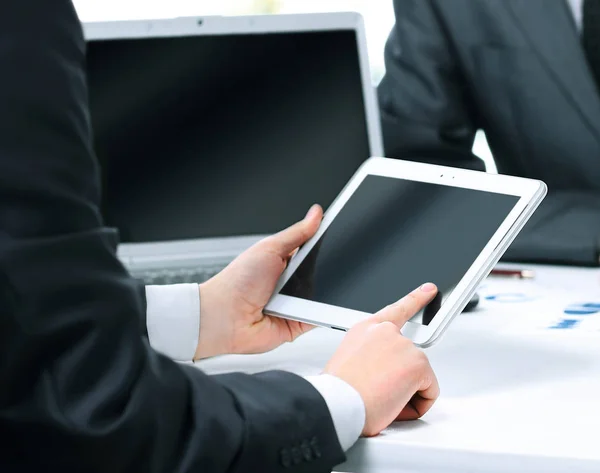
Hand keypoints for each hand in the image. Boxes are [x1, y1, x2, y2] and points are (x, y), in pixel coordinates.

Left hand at [195, 205, 322, 359]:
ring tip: (299, 290)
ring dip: (321, 291)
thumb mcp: (269, 248)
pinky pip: (320, 316)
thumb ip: (297, 233)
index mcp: (286, 260)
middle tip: (318, 265)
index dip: (327, 242)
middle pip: (323, 271)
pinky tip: (312, 306)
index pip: (315, 248)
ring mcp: (297, 303)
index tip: (341, 234)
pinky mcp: (300, 323)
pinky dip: (322, 312)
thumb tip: (316, 214)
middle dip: (326, 268)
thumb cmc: (238, 282)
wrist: (224, 317)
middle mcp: (293, 281)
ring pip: (325, 294)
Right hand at [324, 283, 439, 435]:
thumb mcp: (348, 364)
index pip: (396, 310)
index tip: (429, 289)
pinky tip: (394, 405)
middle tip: (379, 392)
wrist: (336, 404)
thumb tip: (383, 375)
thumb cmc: (337, 393)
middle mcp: (385, 331)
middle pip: (411, 358)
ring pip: (419, 379)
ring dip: (404, 395)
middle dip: (402, 380)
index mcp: (365, 329)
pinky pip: (430, 392)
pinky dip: (417, 406)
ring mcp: (404, 344)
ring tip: (379, 400)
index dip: (416, 299)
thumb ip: (371, 358)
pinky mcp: (418, 362)